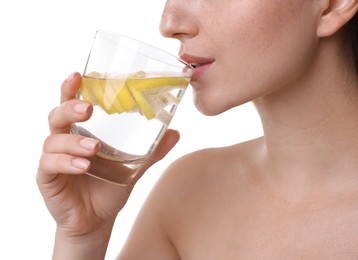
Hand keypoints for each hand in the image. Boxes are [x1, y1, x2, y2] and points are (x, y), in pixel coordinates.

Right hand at [36, 72, 179, 242]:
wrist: (97, 219)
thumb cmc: (110, 187)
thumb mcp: (133, 167)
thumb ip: (151, 151)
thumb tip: (175, 133)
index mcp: (81, 132)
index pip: (71, 105)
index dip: (70, 88)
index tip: (78, 75)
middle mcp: (64, 141)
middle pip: (57, 116)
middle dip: (69, 108)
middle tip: (88, 108)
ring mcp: (53, 159)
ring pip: (53, 140)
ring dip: (73, 141)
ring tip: (93, 148)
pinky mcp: (47, 178)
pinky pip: (49, 164)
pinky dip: (66, 163)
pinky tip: (83, 166)